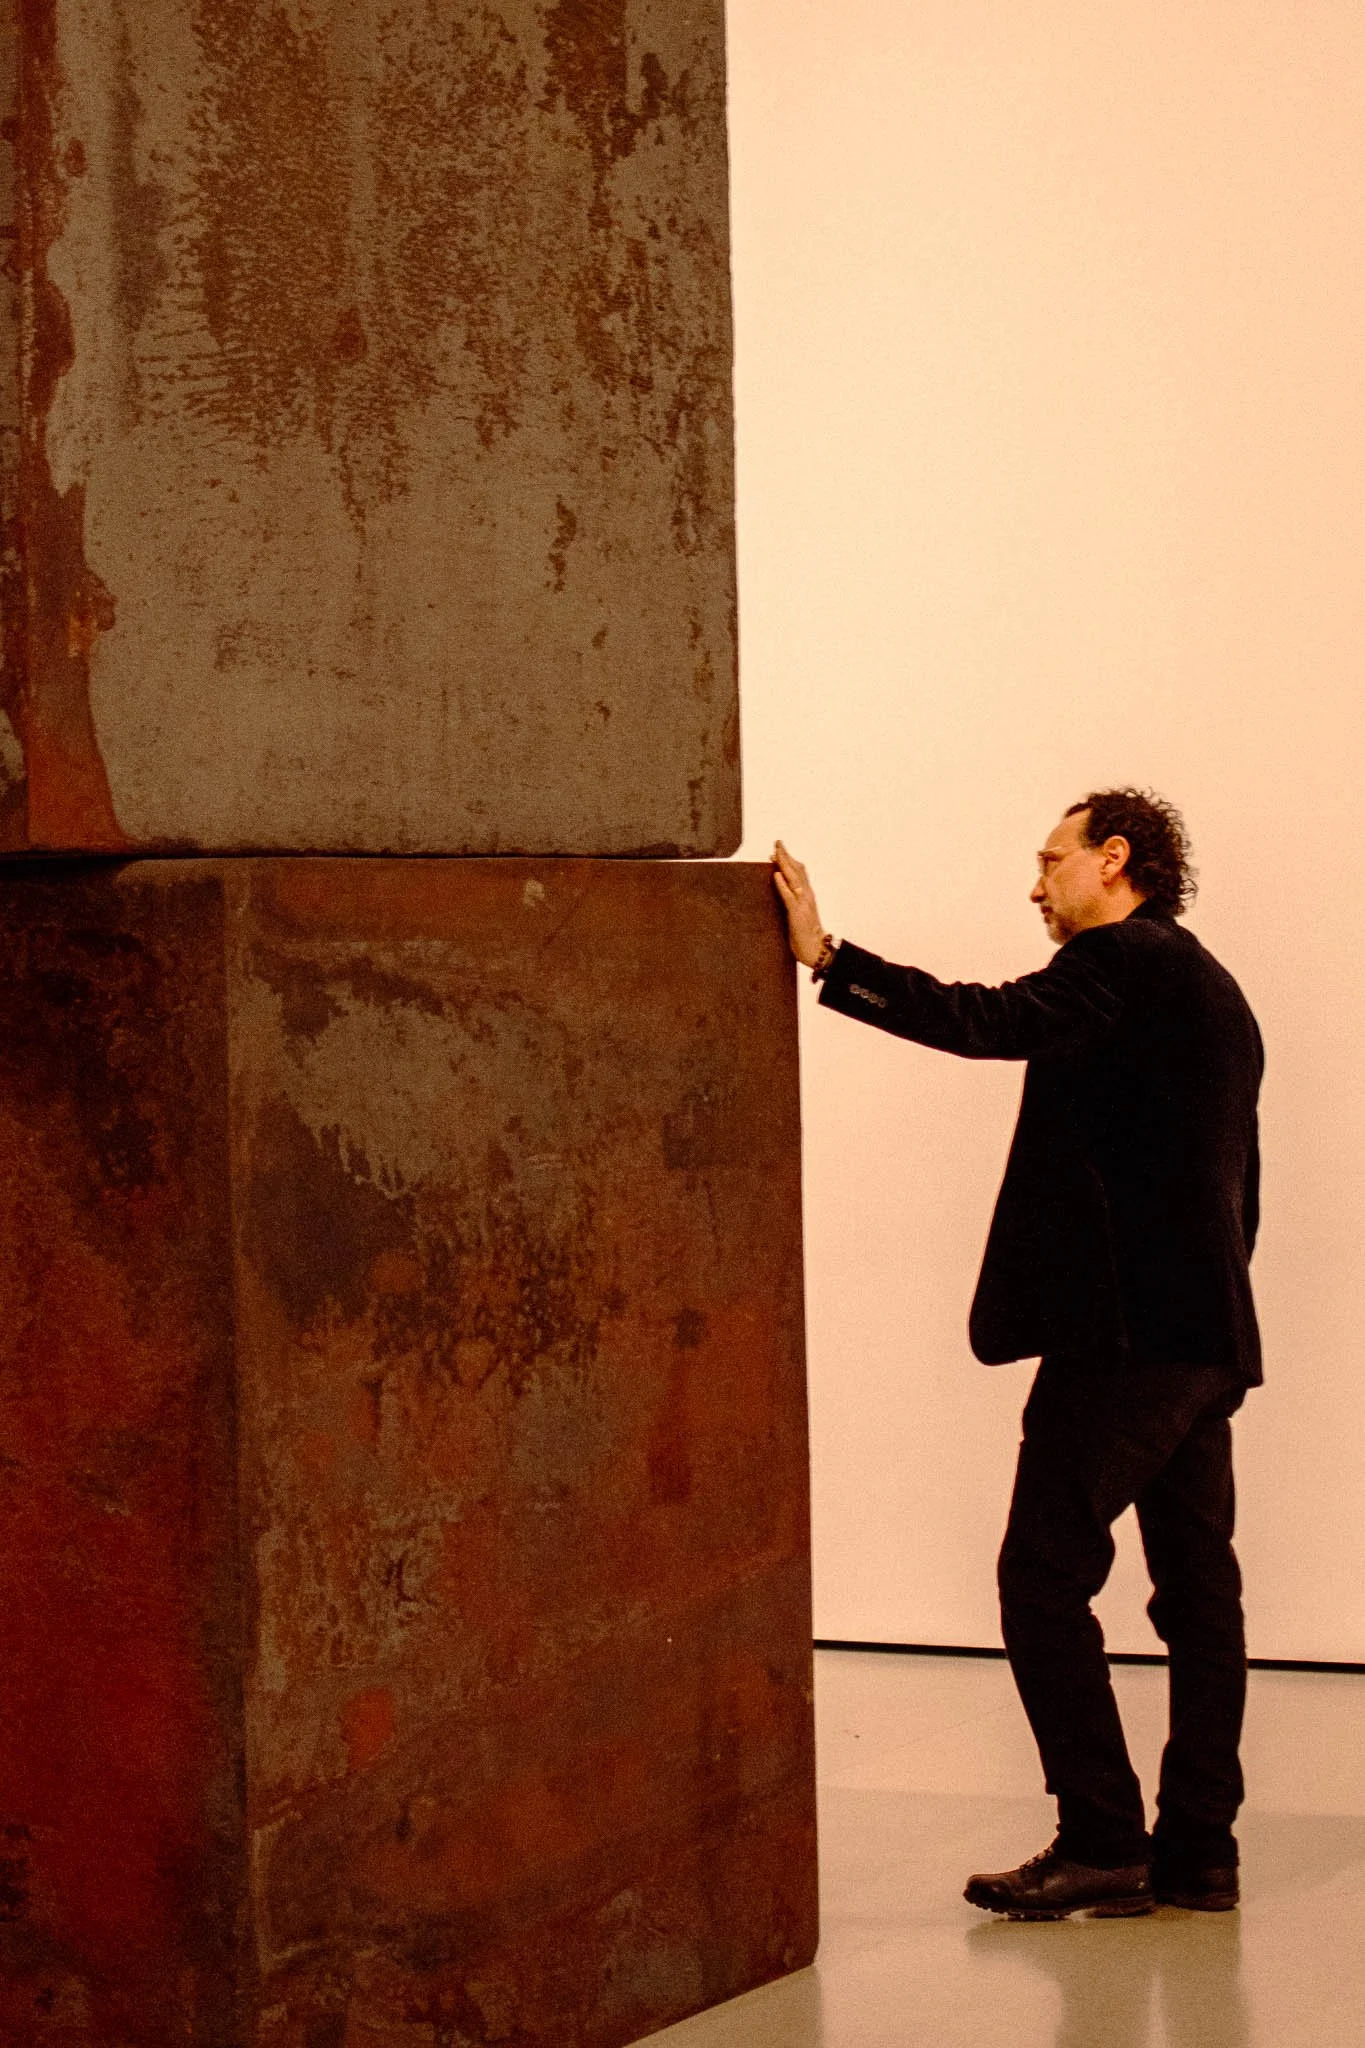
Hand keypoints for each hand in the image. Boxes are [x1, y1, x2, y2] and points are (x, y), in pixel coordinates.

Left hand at [771, 840, 828, 968]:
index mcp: (807, 895)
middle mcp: (807, 895)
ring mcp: (803, 903)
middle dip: (786, 855)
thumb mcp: (799, 914)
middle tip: (777, 842)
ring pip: (793, 879)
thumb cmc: (806, 935)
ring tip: (775, 852)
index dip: (789, 860)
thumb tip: (783, 894)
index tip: (778, 850)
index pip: (799, 872)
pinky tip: (776, 875)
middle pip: (797, 870)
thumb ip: (793, 902)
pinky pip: (789, 896)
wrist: (816, 950)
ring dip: (784, 864)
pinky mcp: (797, 913)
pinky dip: (782, 884)